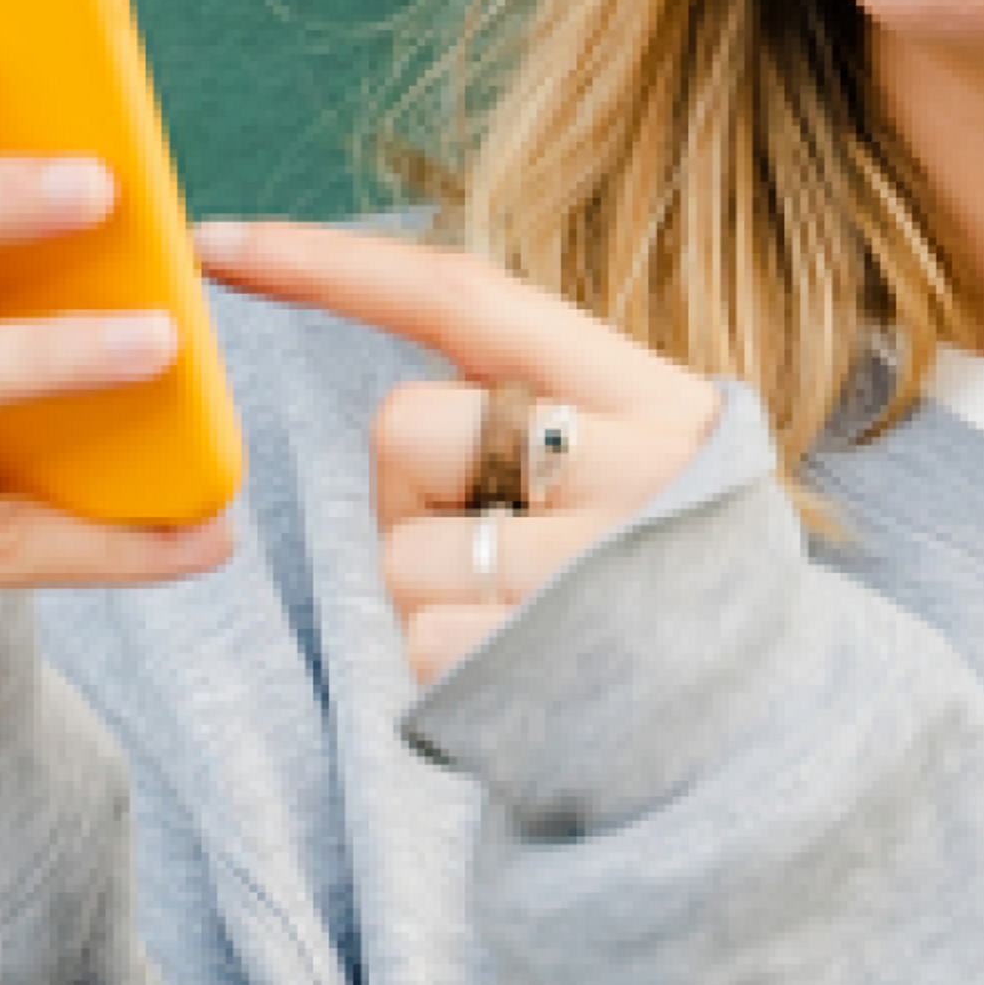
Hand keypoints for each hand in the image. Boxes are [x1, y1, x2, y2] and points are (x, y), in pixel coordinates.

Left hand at [192, 223, 722, 685]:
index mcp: (661, 400)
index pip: (468, 298)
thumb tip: (396, 410)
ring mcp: (593, 571)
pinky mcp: (544, 667)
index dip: (331, 263)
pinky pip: (417, 642)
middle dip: (413, 492)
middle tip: (503, 543)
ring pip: (400, 551)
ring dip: (434, 594)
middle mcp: (639, 469)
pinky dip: (447, 668)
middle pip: (405, 427)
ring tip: (529, 622)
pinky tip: (525, 681)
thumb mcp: (657, 468)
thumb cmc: (673, 589)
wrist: (771, 744)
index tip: (212, 240)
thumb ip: (555, 408)